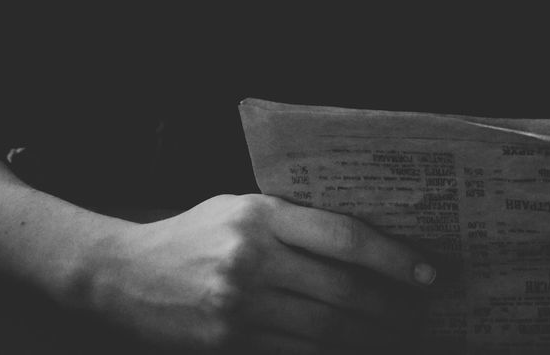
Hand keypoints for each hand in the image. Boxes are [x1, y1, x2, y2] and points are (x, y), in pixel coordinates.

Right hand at [82, 194, 435, 352]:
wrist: (123, 274)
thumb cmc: (193, 235)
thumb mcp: (239, 210)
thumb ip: (293, 222)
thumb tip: (365, 245)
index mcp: (261, 215)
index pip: (344, 236)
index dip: (393, 258)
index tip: (426, 273)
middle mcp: (253, 258)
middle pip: (342, 290)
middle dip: (391, 306)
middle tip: (421, 313)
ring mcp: (240, 305)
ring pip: (325, 331)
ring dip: (370, 338)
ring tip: (398, 337)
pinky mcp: (230, 342)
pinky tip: (354, 353)